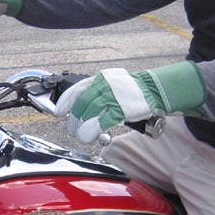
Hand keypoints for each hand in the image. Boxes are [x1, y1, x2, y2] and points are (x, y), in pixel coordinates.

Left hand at [55, 62, 205, 142]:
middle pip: (82, 102)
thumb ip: (99, 93)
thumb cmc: (134, 91)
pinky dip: (92, 129)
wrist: (157, 89)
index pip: (77, 88)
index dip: (65, 102)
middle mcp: (105, 84)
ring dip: (81, 126)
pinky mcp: (122, 108)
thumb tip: (82, 109)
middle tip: (72, 129)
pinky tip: (88, 136)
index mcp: (101, 78)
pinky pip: (102, 120)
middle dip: (74, 118)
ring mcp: (114, 96)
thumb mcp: (114, 85)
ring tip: (79, 136)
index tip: (58, 112)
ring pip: (89, 111)